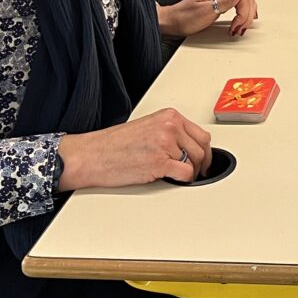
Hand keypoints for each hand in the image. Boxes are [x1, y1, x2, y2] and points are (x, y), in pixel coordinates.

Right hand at [57, 107, 211, 188]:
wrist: (92, 155)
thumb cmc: (113, 144)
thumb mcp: (147, 127)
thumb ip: (169, 132)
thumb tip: (188, 146)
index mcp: (169, 116)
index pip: (201, 134)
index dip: (205, 150)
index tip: (204, 159)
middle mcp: (170, 127)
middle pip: (202, 148)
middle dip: (202, 163)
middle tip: (198, 173)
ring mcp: (165, 144)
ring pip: (195, 163)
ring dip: (191, 173)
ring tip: (180, 177)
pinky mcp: (160, 163)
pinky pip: (185, 174)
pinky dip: (184, 180)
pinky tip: (174, 180)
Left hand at [159, 0, 257, 38]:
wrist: (173, 22)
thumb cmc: (185, 18)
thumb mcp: (205, 12)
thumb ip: (224, 2)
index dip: (243, 14)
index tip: (236, 26)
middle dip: (247, 16)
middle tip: (238, 29)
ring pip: (247, 1)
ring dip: (246, 16)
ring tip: (238, 28)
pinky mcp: (222, 1)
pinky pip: (241, 4)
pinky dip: (244, 14)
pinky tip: (241, 22)